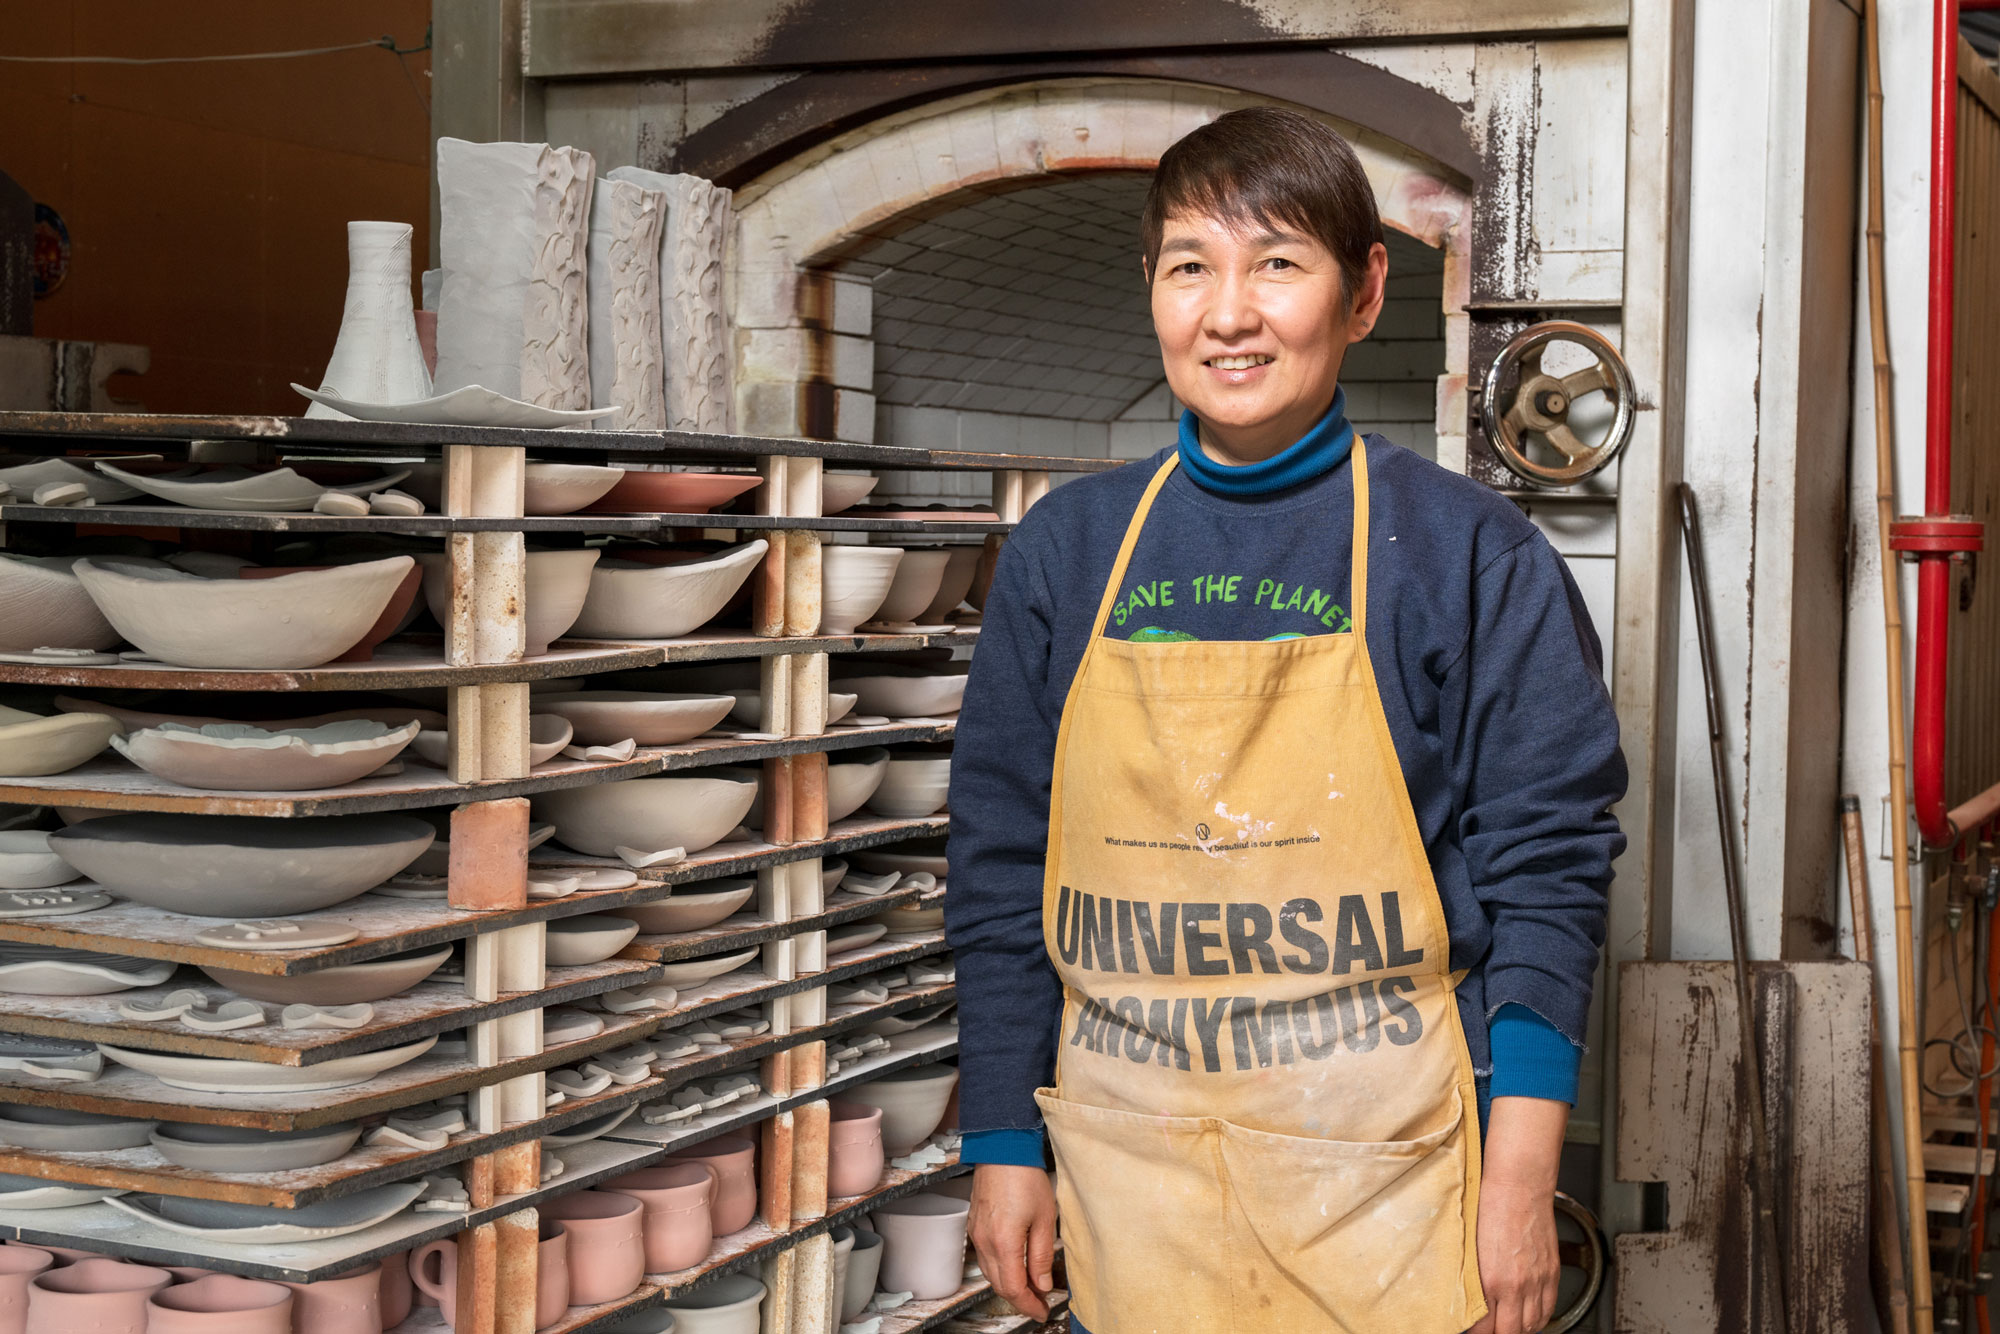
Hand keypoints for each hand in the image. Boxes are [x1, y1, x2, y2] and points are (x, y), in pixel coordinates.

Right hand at [968, 1163, 1056, 1318]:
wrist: (1002, 1148)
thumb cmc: (1024, 1176)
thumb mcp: (1044, 1218)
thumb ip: (1042, 1255)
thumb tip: (1042, 1283)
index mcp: (1004, 1242)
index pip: (1014, 1288)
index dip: (1029, 1304)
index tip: (1042, 1310)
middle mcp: (985, 1241)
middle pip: (1000, 1285)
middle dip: (1020, 1299)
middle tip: (1039, 1302)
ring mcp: (977, 1233)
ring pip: (990, 1273)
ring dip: (1009, 1284)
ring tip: (1030, 1286)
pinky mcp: (974, 1225)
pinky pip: (985, 1257)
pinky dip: (1000, 1268)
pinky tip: (1014, 1265)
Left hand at [1469, 1095, 1569, 1333]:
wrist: (1519, 1185)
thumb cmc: (1491, 1205)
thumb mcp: (1471, 1246)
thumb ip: (1472, 1277)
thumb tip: (1469, 1297)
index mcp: (1491, 1280)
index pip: (1485, 1328)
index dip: (1476, 1332)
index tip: (1471, 1329)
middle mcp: (1517, 1285)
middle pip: (1510, 1332)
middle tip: (1489, 1328)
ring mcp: (1537, 1280)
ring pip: (1531, 1325)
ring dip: (1518, 1328)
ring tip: (1507, 1324)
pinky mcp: (1551, 1272)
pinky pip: (1548, 1309)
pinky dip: (1538, 1318)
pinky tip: (1529, 1316)